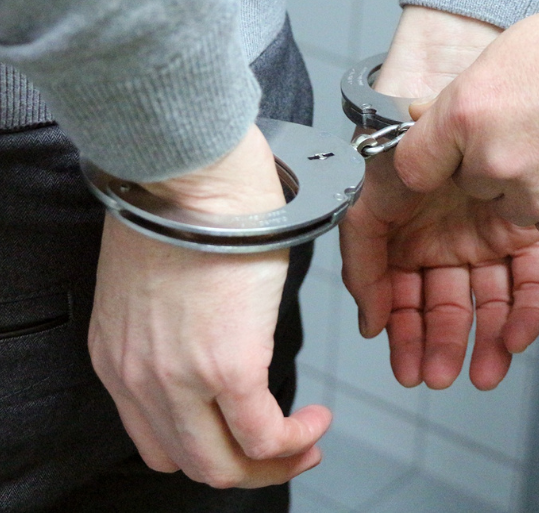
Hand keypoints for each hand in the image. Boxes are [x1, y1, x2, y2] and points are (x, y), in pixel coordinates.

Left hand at [89, 126, 331, 487]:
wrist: (188, 174)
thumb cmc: (181, 202)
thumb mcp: (160, 279)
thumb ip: (178, 322)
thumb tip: (221, 329)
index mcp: (118, 357)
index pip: (157, 441)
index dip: (211, 450)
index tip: (248, 437)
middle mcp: (139, 378)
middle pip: (193, 464)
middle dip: (250, 469)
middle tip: (290, 452)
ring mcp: (180, 379)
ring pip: (226, 465)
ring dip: (277, 463)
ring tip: (309, 439)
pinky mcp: (227, 367)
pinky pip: (265, 436)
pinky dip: (297, 439)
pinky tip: (316, 417)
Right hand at [340, 7, 538, 389]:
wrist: (469, 72)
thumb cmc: (420, 118)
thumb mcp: (378, 179)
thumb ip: (367, 241)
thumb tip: (370, 308)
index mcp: (401, 228)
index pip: (394, 286)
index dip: (392, 321)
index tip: (394, 350)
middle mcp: (440, 235)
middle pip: (437, 301)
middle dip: (434, 343)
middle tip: (433, 375)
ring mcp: (484, 233)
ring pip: (483, 301)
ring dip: (481, 341)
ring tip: (480, 374)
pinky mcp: (526, 230)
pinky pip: (528, 280)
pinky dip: (525, 312)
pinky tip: (516, 338)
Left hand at [393, 0, 538, 244]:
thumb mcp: (516, 51)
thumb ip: (465, 95)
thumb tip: (425, 116)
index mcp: (470, 113)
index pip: (414, 163)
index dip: (435, 157)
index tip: (444, 157)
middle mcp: (498, 163)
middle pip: (474, 185)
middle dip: (500, 164)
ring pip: (519, 208)